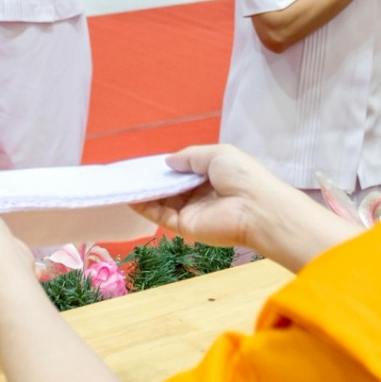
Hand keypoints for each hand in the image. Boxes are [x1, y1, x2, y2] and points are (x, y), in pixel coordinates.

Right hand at [132, 144, 327, 262]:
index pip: (184, 172)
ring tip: (124, 181)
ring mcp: (191, 211)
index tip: (148, 162)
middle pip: (171, 188)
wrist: (256, 208)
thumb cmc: (242, 176)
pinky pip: (160, 215)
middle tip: (130, 171)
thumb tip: (168, 161)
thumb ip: (190, 157)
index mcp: (211, 176)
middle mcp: (200, 195)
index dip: (168, 167)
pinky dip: (144, 206)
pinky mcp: (184, 226)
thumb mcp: (216, 154)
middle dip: (153, 179)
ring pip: (162, 201)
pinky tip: (130, 195)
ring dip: (144, 192)